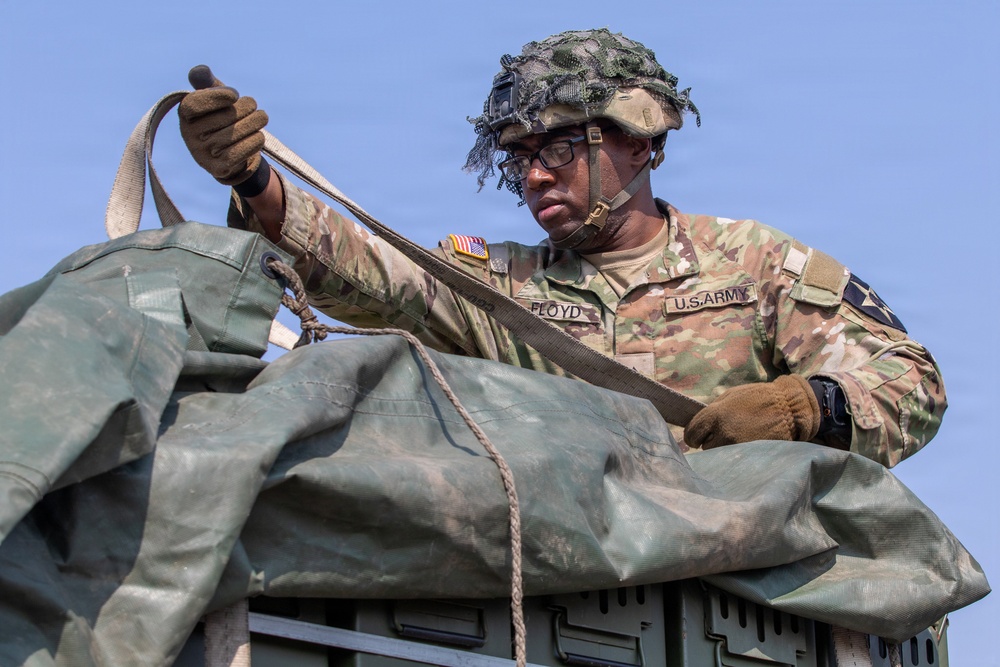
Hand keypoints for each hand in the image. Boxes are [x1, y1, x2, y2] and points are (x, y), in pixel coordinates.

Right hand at [178, 67, 267, 185]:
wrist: (226, 153)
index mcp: (185, 114)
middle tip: (254, 106)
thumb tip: (201, 71)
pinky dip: (253, 142)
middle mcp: (189, 136)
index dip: (217, 96)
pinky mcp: (217, 168)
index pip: (196, 103)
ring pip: (234, 134)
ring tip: (262, 117)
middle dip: (244, 108)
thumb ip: (207, 82)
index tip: (234, 94)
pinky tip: (259, 136)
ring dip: (254, 123)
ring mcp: (202, 154)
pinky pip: (239, 153)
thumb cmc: (220, 117)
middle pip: (223, 118)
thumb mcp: (213, 97)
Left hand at [684, 374, 820, 448]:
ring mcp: (737, 447)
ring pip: (719, 457)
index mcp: (716, 415)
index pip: (691, 434)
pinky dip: (736, 458)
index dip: (693, 436)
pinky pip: (735, 462)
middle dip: (710, 443)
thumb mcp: (731, 395)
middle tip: (720, 437)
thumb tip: (701, 423)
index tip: (698, 437)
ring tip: (733, 443)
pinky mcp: (750, 457)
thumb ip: (713, 410)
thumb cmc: (759, 397)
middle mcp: (724, 433)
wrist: (790, 407)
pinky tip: (742, 450)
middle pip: (705, 448)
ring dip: (722, 452)